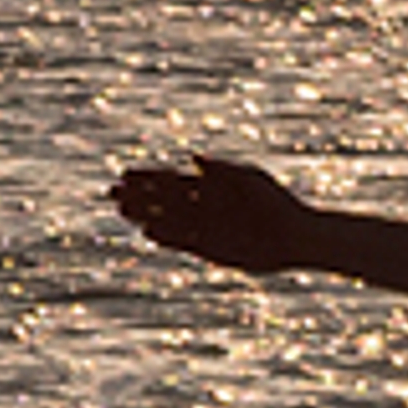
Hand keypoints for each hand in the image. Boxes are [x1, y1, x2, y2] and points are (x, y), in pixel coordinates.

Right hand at [109, 151, 317, 272]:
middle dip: (138, 196)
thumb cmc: (277, 204)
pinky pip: (182, 242)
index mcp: (212, 186)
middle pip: (164, 200)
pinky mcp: (211, 250)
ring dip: (145, 216)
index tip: (125, 173)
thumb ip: (222, 171)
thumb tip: (194, 158)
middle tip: (112, 192)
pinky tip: (147, 232)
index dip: (148, 177)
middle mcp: (204, 207)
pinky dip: (165, 237)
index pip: (171, 179)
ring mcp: (206, 228)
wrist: (296, 237)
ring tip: (121, 211)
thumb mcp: (250, 181)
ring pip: (168, 221)